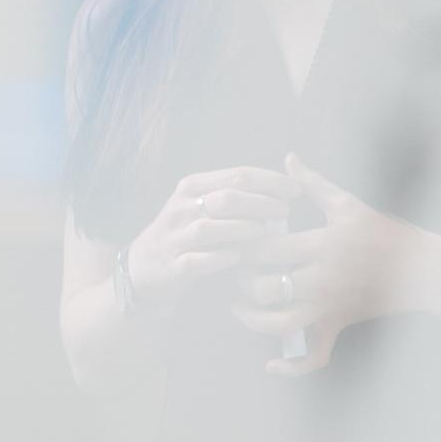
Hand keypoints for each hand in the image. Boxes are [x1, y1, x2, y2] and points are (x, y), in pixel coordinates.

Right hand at [127, 167, 298, 304]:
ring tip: (264, 232)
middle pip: (227, 198)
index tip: (296, 190)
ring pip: (210, 229)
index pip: (238, 174)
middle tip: (285, 212)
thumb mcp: (203, 204)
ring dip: (242, 229)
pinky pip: (197, 261)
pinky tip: (239, 256)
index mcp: (193, 186)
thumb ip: (235, 193)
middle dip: (261, 203)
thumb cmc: (188, 232)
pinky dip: (220, 258)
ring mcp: (174, 238)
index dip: (271, 181)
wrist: (144, 267)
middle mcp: (181, 208)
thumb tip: (285, 186)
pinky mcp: (172, 266)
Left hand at [231, 153, 429, 375]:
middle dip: (241, 282)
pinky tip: (270, 363)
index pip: (267, 249)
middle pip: (265, 288)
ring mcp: (329, 305)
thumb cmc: (383, 231)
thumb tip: (288, 159)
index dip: (243, 246)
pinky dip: (291, 366)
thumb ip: (313, 183)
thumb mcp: (348, 204)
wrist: (420, 267)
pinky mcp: (337, 324)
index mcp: (322, 244)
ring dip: (252, 319)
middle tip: (234, 272)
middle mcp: (323, 278)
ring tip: (241, 307)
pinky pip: (314, 355)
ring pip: (279, 323)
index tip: (235, 241)